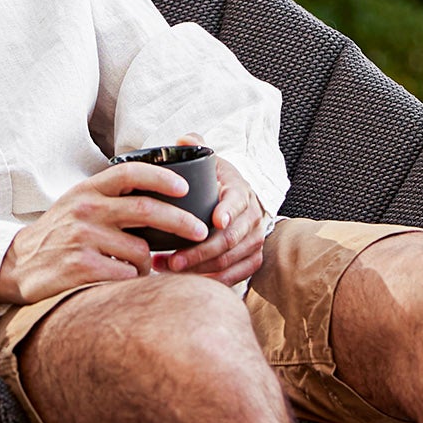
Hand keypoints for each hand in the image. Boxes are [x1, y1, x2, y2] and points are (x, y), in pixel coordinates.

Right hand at [0, 158, 211, 306]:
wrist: (17, 265)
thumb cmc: (59, 234)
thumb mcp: (79, 204)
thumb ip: (112, 197)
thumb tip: (163, 194)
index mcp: (88, 189)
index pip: (131, 172)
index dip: (162, 177)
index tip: (185, 188)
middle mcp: (85, 209)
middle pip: (146, 210)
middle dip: (181, 222)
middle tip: (200, 231)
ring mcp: (82, 238)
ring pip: (141, 251)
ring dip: (149, 264)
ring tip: (138, 268)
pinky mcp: (81, 267)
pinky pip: (126, 274)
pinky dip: (132, 279)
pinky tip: (120, 279)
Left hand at [156, 132, 266, 287]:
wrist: (239, 202)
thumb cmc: (216, 183)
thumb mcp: (210, 163)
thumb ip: (196, 147)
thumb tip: (184, 139)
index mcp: (240, 191)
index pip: (236, 201)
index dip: (227, 211)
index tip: (215, 220)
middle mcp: (253, 217)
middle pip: (229, 239)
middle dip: (199, 252)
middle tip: (171, 260)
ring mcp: (255, 239)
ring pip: (230, 260)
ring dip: (200, 269)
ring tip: (167, 269)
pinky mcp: (253, 258)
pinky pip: (238, 276)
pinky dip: (214, 281)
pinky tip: (189, 283)